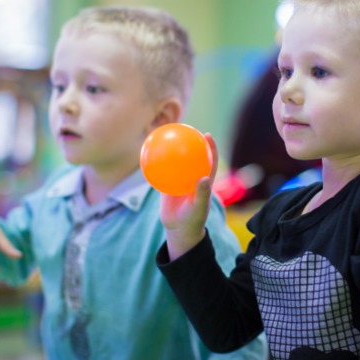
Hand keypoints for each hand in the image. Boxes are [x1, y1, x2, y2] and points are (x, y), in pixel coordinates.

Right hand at [160, 133, 217, 259]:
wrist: (179, 230)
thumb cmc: (193, 220)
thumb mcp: (199, 207)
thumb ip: (202, 194)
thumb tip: (204, 178)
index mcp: (205, 180)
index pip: (210, 160)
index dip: (211, 147)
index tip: (207, 134)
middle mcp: (193, 177)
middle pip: (193, 156)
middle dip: (191, 142)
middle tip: (185, 130)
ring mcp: (180, 181)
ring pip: (177, 163)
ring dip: (173, 151)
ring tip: (165, 137)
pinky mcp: (168, 186)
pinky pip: (162, 172)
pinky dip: (157, 166)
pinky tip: (148, 157)